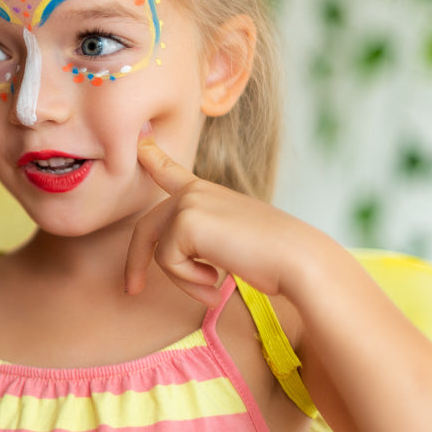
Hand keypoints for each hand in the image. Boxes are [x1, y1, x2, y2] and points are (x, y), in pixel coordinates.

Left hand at [125, 133, 310, 306]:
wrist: (298, 259)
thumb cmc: (273, 258)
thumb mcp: (231, 237)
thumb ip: (201, 235)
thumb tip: (169, 252)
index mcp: (205, 193)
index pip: (170, 172)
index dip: (150, 157)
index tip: (138, 142)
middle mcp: (193, 192)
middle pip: (147, 228)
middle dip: (136, 263)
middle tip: (132, 290)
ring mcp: (188, 203)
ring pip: (157, 252)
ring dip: (183, 279)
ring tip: (212, 287)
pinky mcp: (186, 222)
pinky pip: (168, 263)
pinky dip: (188, 281)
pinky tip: (216, 282)